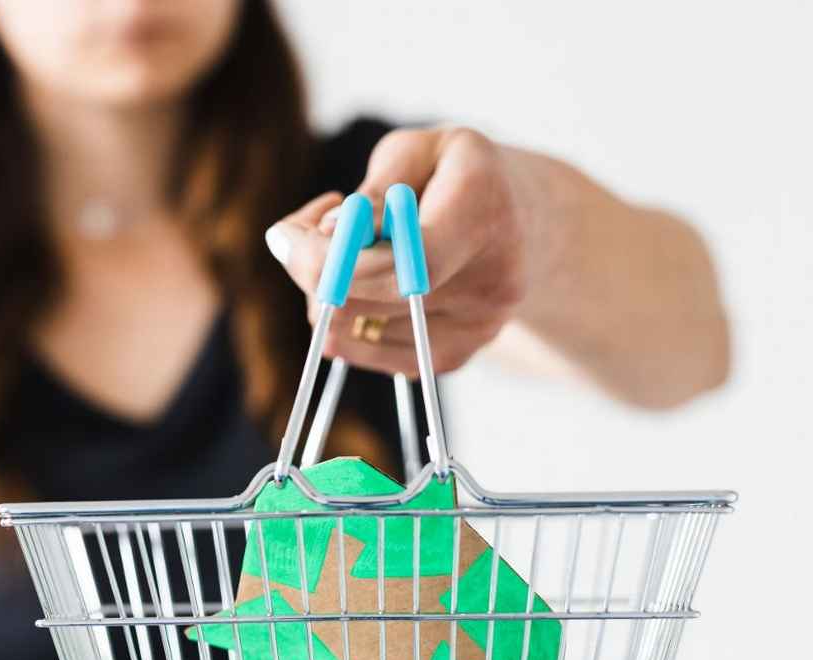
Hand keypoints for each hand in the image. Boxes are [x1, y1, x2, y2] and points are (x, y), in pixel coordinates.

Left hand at [266, 126, 536, 375]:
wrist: (526, 224)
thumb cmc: (457, 176)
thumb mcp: (419, 151)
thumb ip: (374, 188)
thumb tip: (328, 234)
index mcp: (482, 214)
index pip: (408, 257)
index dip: (335, 256)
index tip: (286, 236)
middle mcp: (491, 280)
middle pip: (372, 300)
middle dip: (311, 270)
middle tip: (297, 236)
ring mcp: (478, 328)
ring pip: (360, 329)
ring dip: (326, 294)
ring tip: (343, 250)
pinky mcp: (457, 356)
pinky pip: (372, 354)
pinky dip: (344, 324)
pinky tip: (353, 287)